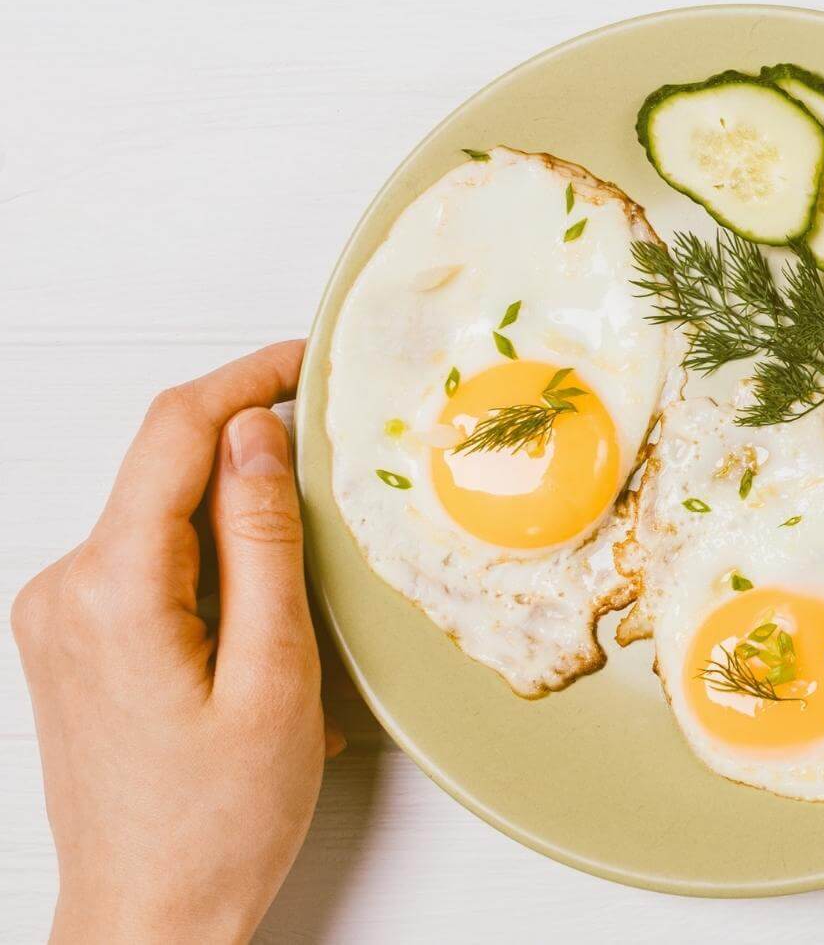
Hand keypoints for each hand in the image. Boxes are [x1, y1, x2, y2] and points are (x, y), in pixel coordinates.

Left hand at [11, 342, 337, 943]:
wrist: (149, 917)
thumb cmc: (216, 822)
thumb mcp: (274, 673)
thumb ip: (262, 540)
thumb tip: (257, 435)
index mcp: (112, 590)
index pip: (174, 432)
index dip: (247, 378)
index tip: (308, 359)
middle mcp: (66, 590)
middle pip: (165, 467)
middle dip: (251, 452)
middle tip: (336, 470)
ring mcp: (62, 614)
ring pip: (162, 510)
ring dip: (235, 512)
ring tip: (305, 576)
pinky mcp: (76, 636)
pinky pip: (150, 555)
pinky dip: (212, 556)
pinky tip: (260, 614)